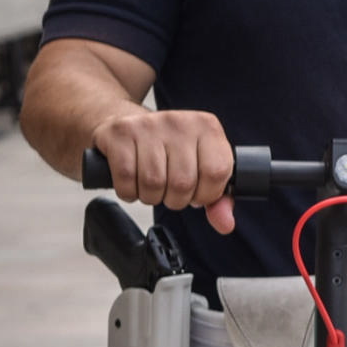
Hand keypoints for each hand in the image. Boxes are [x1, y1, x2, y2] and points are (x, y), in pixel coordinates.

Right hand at [92, 108, 235, 233]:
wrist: (126, 122)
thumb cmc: (167, 148)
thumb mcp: (199, 166)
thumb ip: (218, 198)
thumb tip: (225, 224)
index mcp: (207, 128)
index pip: (217, 172)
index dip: (207, 194)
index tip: (198, 194)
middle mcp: (180, 123)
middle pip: (183, 182)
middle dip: (176, 200)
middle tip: (170, 192)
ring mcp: (149, 125)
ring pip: (154, 182)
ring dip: (151, 197)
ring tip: (152, 187)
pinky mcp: (121, 133)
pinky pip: (127, 178)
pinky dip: (129, 192)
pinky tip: (133, 184)